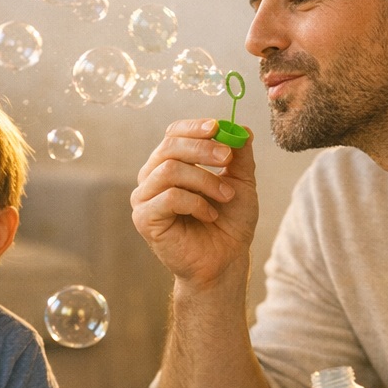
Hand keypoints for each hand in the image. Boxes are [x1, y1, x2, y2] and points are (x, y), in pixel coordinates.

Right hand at [131, 118, 258, 286]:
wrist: (225, 260)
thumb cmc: (230, 222)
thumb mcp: (241, 182)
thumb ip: (240, 156)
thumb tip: (243, 128)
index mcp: (170, 163)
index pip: (173, 134)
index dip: (194, 127)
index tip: (217, 127)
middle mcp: (152, 177)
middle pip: (170, 146)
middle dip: (203, 149)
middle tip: (228, 158)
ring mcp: (145, 198)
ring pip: (170, 169)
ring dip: (205, 180)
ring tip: (226, 197)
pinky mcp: (144, 218)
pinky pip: (169, 197)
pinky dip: (195, 203)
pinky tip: (209, 215)